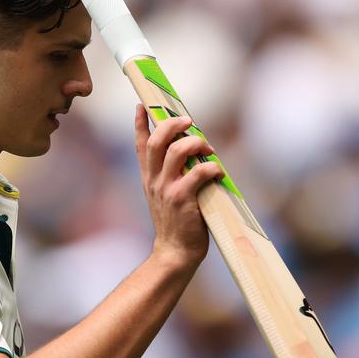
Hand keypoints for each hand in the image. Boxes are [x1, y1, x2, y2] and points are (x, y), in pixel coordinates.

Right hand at [134, 104, 223, 269]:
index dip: (140, 123)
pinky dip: (211, 167)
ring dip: (195, 143)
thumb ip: (172, 173)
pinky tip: (218, 171)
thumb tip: (191, 150)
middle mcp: (154, 180)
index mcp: (149, 177)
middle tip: (188, 120)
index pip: (140, 145)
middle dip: (172, 124)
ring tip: (207, 147)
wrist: (175, 251)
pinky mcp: (182, 199)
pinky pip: (198, 172)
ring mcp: (167, 189)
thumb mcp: (165, 195)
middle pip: (157, 141)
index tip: (142, 106)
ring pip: (176, 151)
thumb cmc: (177, 222)